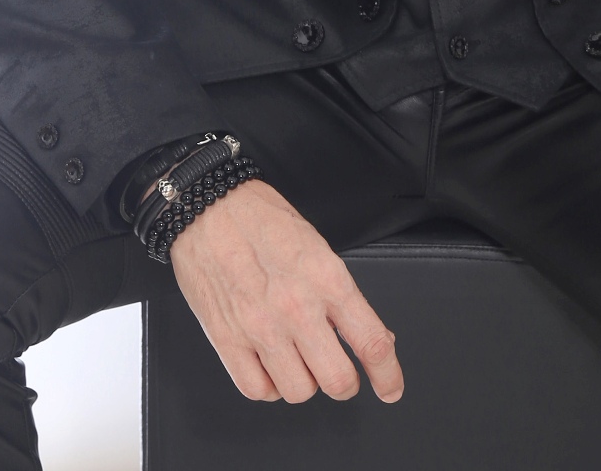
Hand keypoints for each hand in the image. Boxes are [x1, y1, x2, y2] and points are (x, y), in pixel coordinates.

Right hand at [170, 178, 403, 403]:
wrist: (209, 207)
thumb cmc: (262, 219)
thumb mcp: (317, 247)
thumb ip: (342, 293)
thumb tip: (368, 334)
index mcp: (326, 279)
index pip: (371, 342)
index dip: (388, 375)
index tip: (391, 388)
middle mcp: (297, 308)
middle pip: (337, 380)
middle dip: (344, 383)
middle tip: (339, 372)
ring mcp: (260, 328)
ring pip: (298, 392)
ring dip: (303, 382)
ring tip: (297, 359)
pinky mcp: (227, 340)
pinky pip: (258, 390)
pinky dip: (268, 386)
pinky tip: (269, 365)